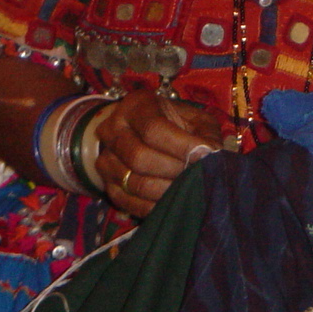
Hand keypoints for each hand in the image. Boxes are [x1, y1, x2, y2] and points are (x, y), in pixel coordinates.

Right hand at [92, 90, 222, 217]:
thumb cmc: (179, 126)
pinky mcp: (105, 182)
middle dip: (172, 170)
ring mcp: (105, 157)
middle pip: (139, 158)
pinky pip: (126, 201)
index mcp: (137, 105)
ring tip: (186, 188)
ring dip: (164, 190)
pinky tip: (170, 202)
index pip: (154, 129)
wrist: (146, 135)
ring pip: (132, 182)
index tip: (203, 156)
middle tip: (194, 176)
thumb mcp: (197, 121)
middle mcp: (113, 128)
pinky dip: (151, 206)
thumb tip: (208, 157)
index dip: (180, 146)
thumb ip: (205, 136)